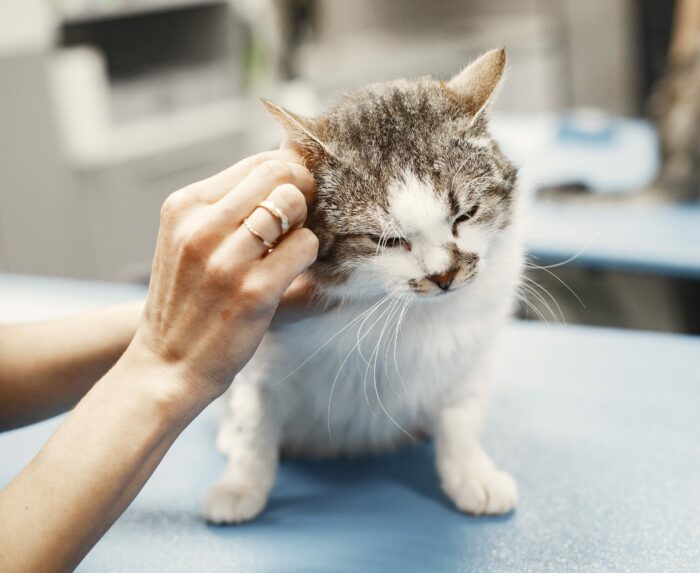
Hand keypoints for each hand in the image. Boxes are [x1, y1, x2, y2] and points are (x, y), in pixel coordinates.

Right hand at [126, 149, 317, 402]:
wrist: (167, 365)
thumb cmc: (187, 301)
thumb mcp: (187, 241)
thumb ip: (225, 207)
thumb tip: (285, 169)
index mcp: (184, 207)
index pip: (257, 164)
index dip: (288, 174)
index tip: (295, 195)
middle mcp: (200, 227)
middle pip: (279, 175)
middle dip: (303, 191)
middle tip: (301, 219)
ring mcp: (226, 260)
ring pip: (293, 204)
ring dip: (304, 224)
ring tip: (290, 248)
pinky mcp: (253, 290)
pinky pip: (305, 245)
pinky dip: (308, 254)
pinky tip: (293, 271)